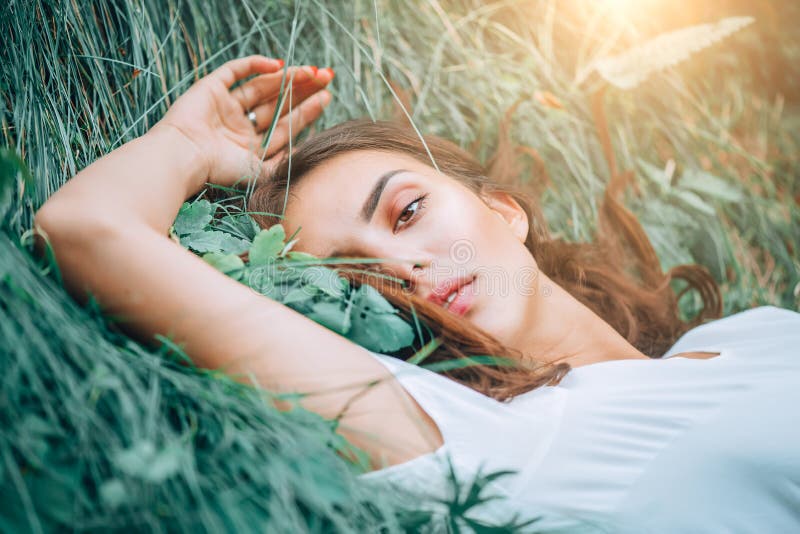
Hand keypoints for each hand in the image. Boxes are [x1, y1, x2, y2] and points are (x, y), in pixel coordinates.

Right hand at [153, 55, 332, 187]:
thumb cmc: (221, 170)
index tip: (327, 97)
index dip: (307, 111)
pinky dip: (256, 64)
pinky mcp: (211, 88)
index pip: (286, 125)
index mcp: (251, 147)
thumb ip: (284, 165)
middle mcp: (240, 126)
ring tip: (311, 71)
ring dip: (287, 78)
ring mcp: (226, 106)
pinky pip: (236, 71)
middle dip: (302, 91)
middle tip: (327, 77)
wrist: (185, 157)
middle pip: (278, 103)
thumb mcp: (261, 174)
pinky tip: (278, 64)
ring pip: (262, 86)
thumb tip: (309, 155)